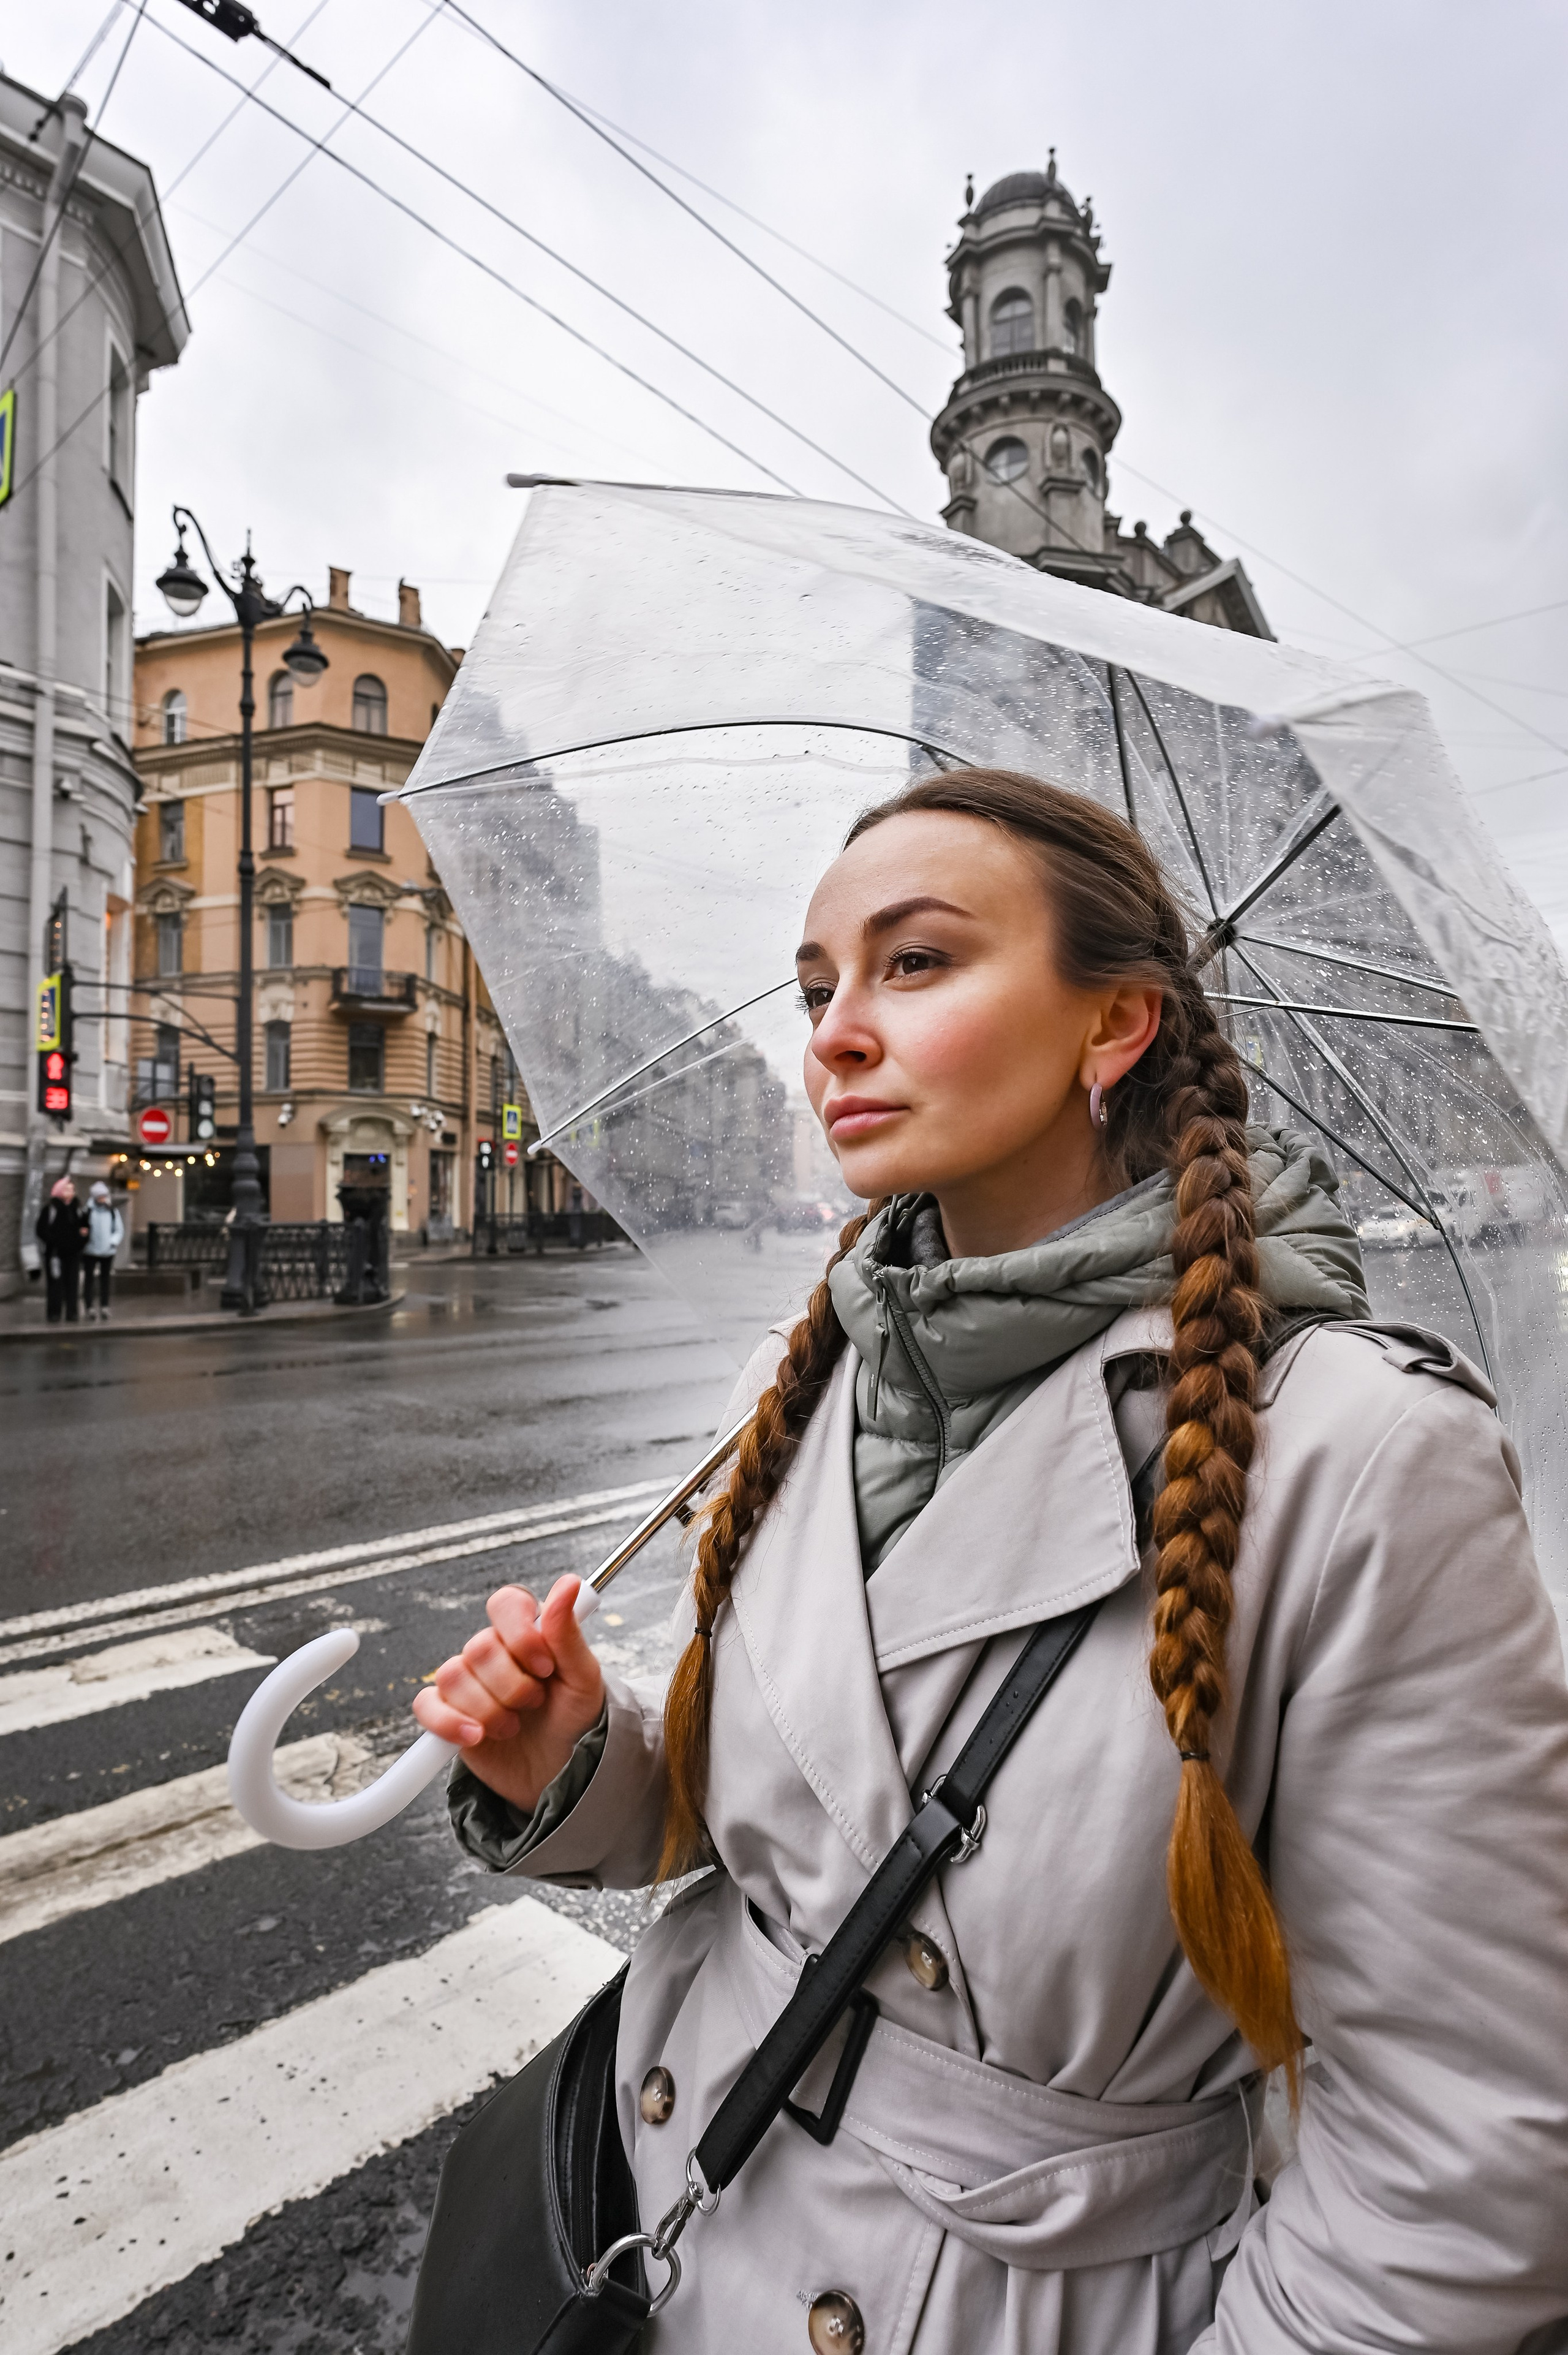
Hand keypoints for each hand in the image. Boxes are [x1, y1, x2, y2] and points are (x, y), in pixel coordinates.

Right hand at [412, 1576, 605, 1815]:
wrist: (561, 1772)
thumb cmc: (575, 1719)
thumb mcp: (583, 1678)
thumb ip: (568, 1633)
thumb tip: (569, 1582)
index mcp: (526, 1633)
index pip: (506, 1604)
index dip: (520, 1634)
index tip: (545, 1666)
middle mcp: (493, 1652)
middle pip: (479, 1647)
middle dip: (512, 1685)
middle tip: (536, 1703)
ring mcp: (468, 1682)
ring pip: (453, 1676)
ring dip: (489, 1709)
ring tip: (513, 1727)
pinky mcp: (447, 1714)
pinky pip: (427, 1706)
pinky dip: (449, 1722)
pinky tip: (476, 1736)